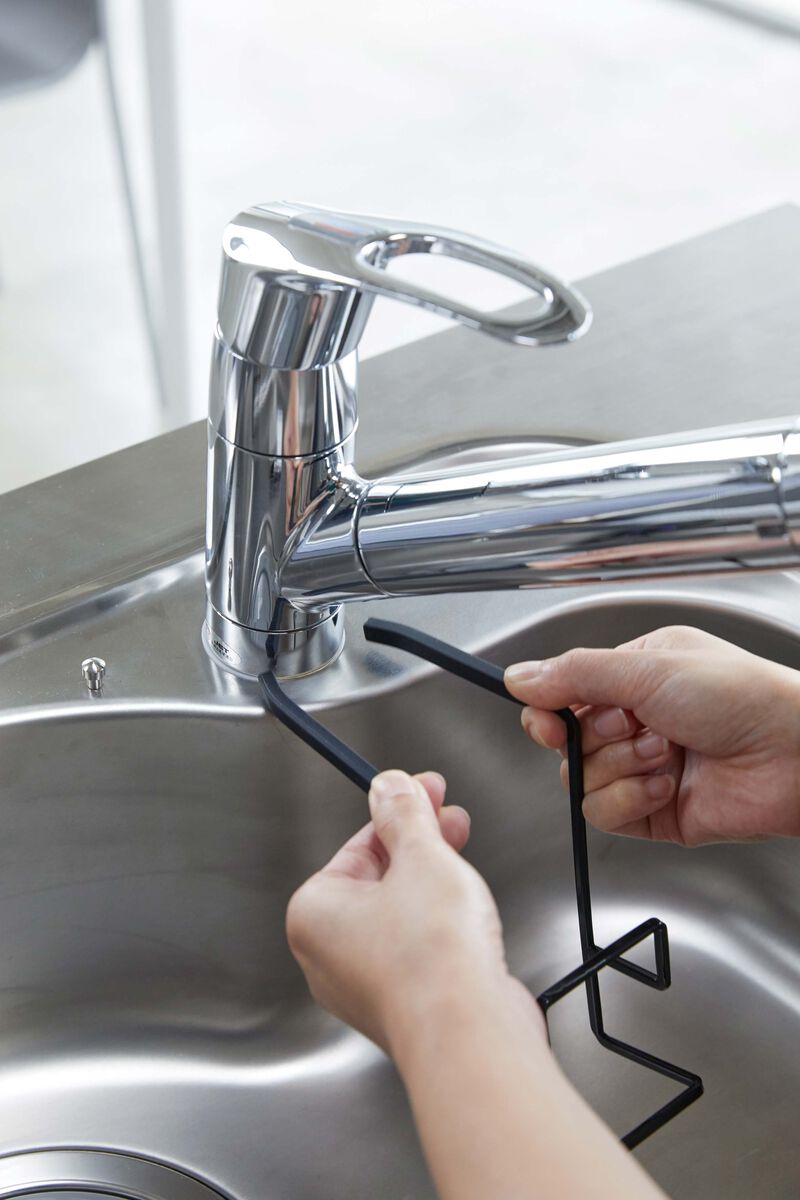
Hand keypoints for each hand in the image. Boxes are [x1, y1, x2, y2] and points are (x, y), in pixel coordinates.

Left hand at [286, 769, 540, 1054]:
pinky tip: (470, 916)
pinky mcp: (405, 1006)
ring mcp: (366, 986)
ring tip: (466, 864)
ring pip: (401, 913)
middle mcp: (329, 955)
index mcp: (314, 913)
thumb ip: (405, 814)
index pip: (358, 844)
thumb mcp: (421, 856)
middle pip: (379, 878)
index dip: (399, 812)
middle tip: (451, 819)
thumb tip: (390, 787)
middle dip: (421, 844)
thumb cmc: (431, 958)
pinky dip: (443, 926)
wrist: (469, 1032)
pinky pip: (419, 949)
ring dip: (435, 883)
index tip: (425, 791)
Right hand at [505, 625, 799, 845]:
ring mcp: (645, 768)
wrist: (795, 755)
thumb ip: (575, 674)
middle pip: (568, 743)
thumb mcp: (649, 669)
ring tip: (664, 754)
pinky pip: (605, 814)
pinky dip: (630, 800)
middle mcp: (637, 720)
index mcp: (635, 674)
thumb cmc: (743, 696)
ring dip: (620, 768)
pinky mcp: (655, 811)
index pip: (565, 695)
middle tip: (630, 725)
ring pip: (582, 781)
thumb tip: (519, 677)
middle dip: (597, 738)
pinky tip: (666, 785)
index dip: (548, 713)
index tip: (548, 722)